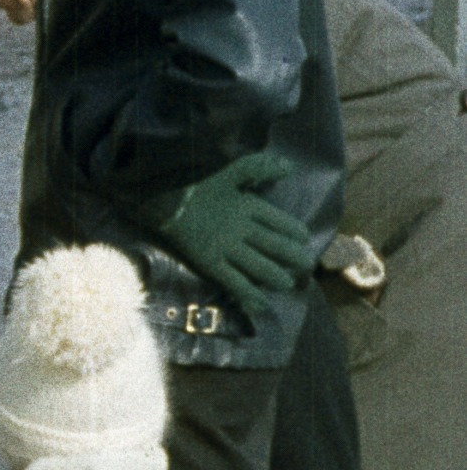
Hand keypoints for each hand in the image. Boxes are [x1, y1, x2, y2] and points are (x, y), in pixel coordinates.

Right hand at [140, 153, 316, 317]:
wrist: (162, 204)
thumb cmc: (196, 188)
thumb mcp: (229, 172)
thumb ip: (258, 167)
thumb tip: (290, 166)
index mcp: (249, 207)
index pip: (282, 222)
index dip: (296, 232)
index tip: (302, 238)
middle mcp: (242, 229)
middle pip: (276, 246)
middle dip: (295, 258)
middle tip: (307, 265)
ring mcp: (226, 248)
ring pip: (260, 267)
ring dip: (277, 277)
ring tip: (287, 283)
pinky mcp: (210, 263)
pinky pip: (234, 282)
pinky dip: (249, 294)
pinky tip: (260, 304)